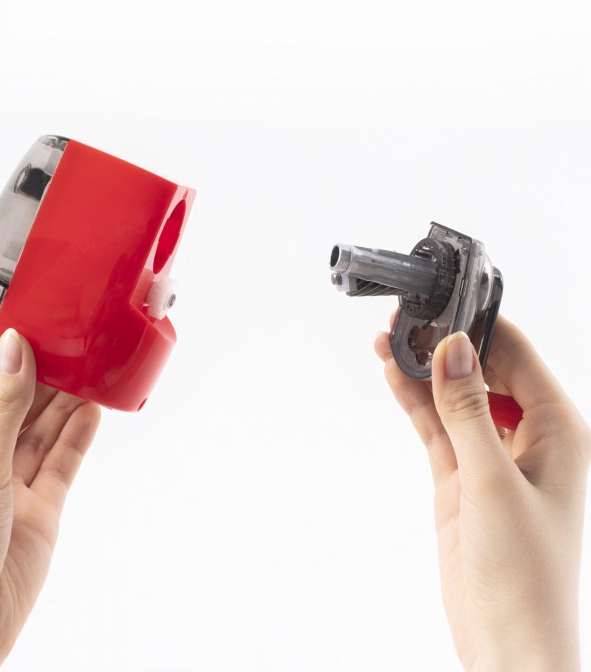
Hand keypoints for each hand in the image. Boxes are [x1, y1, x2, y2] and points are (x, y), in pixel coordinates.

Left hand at [0, 329, 100, 670]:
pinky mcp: (40, 506)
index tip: (47, 333)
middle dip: (49, 380)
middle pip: (20, 406)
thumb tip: (15, 350)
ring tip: (94, 372)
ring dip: (69, 404)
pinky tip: (93, 410)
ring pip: (45, 431)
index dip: (16, 361)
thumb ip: (3, 408)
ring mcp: (11, 483)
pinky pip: (64, 460)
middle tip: (81, 351)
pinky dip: (79, 435)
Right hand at [374, 316, 589, 671]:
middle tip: (404, 322)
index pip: (518, 358)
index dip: (480, 329)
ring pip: (453, 397)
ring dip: (422, 371)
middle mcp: (527, 437)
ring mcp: (489, 455)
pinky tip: (393, 379)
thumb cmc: (525, 572)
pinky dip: (414, 402)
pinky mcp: (460, 475)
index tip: (441, 306)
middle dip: (445, 346)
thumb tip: (454, 348)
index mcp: (559, 431)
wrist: (506, 640)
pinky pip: (436, 427)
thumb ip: (468, 411)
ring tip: (386, 342)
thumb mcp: (493, 482)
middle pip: (483, 372)